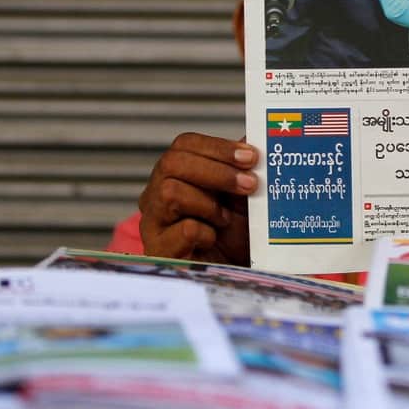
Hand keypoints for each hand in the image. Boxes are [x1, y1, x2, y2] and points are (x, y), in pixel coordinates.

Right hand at [138, 132, 257, 263]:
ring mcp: (153, 222)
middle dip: (216, 171)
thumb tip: (255, 133)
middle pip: (172, 162)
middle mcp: (157, 193)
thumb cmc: (234, 234)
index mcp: (176, 173)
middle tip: (250, 185)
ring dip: (207, 203)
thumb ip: (245, 166)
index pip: (185, 145)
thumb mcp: (244, 195)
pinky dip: (206, 232)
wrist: (232, 275)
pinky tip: (212, 238)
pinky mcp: (158, 250)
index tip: (251, 156)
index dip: (218, 147)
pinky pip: (183, 229)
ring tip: (224, 218)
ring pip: (170, 192)